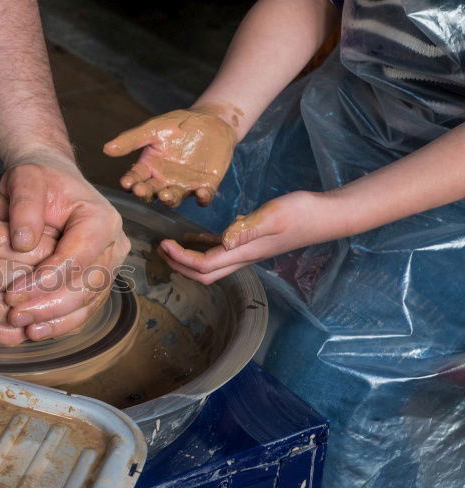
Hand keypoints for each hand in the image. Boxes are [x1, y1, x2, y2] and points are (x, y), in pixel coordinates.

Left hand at [0, 149, 130, 340]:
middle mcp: (113, 244)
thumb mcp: (26, 178)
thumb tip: (23, 243)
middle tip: (15, 315)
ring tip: (24, 328)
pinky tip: (37, 330)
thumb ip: (25, 205)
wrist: (49, 180)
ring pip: (87, 302)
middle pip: (86, 286)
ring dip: (55, 319)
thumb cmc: (38, 178)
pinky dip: (62, 322)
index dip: (45, 281)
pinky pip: (84, 308)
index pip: (77, 258)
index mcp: (101, 219)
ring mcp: (109, 265)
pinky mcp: (98, 279)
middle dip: (49, 305)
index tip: (13, 294)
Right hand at [0, 184, 56, 344]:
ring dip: (34, 317)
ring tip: (47, 314)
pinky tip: (21, 331)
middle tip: (65, 288)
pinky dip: (7, 336)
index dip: (57, 256)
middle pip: (30, 284)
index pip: (39, 251)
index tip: (65, 257)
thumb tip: (38, 224)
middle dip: (51, 287)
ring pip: (11, 315)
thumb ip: (4, 210)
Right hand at [103, 105, 238, 206]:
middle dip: (145, 193)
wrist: (212, 122)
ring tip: (165, 195)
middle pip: (151, 192)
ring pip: (173, 199)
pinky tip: (201, 193)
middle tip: (141, 190)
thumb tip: (106, 149)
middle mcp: (164, 181)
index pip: (136, 178)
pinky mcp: (205, 187)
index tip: (126, 182)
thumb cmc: (179, 125)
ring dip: (169, 199)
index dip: (130, 181)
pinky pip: (203, 198)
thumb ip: (132, 139)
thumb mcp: (154, 128)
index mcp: (149, 167)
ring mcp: (184, 186)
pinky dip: (202, 198)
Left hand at [158, 190, 341, 283]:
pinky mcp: (254, 243)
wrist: (328, 215)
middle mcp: (244, 257)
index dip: (180, 258)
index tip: (164, 244)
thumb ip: (247, 228)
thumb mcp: (273, 215)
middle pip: (204, 273)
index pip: (204, 264)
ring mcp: (249, 252)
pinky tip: (197, 237)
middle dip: (179, 265)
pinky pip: (223, 251)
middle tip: (161, 250)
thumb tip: (223, 241)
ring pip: (213, 265)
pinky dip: (205, 247)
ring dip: (189, 259)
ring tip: (171, 246)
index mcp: (244, 252)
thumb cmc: (303, 212)